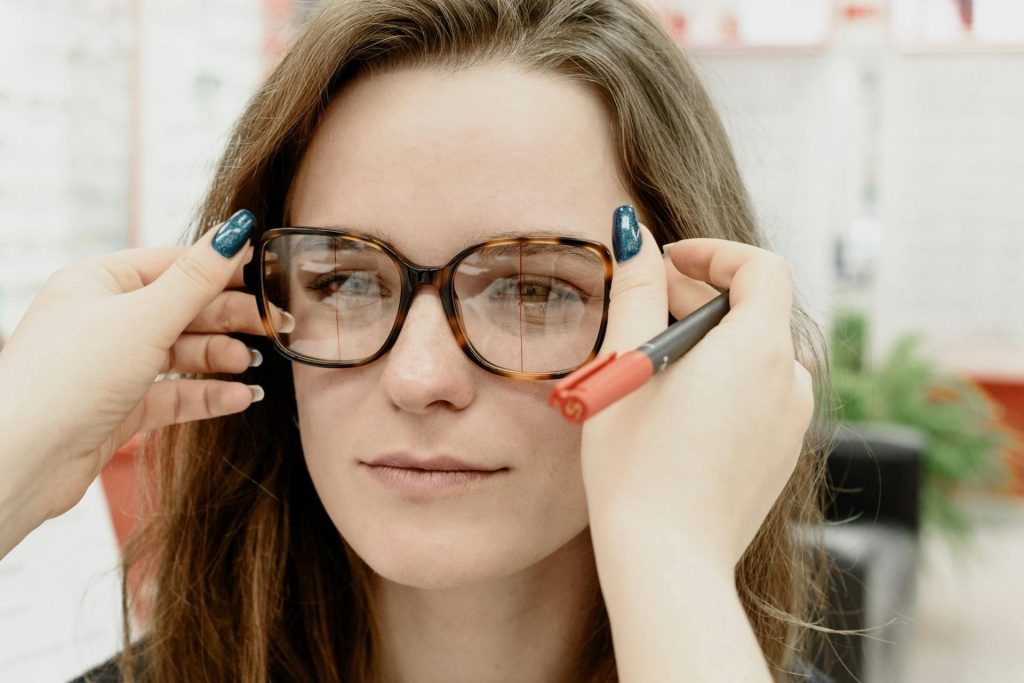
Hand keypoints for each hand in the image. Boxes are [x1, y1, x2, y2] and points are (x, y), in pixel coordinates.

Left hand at [0, 210, 287, 545]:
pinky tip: (238, 397)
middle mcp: (105, 320)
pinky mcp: (122, 408)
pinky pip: (176, 394)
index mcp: (99, 283)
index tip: (267, 277)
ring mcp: (114, 365)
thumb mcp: (144, 317)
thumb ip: (198, 278)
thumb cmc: (69, 377)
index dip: (221, 269)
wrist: (23, 458)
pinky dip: (208, 395)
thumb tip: (235, 230)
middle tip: (273, 325)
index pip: (173, 264)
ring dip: (220, 358)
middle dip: (229, 319)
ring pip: (183, 353)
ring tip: (249, 365)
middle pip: (184, 309)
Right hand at [582, 224, 813, 578]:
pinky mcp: (779, 456)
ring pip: (753, 355)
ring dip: (708, 341)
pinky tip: (674, 405)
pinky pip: (756, 396)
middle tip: (640, 305)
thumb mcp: (626, 364)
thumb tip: (633, 235)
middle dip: (697, 297)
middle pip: (754, 311)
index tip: (667, 261)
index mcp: (758, 348)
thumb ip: (634, 289)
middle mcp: (788, 381)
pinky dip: (721, 380)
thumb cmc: (637, 464)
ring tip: (652, 360)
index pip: (760, 267)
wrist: (667, 561)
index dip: (714, 253)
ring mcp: (790, 423)